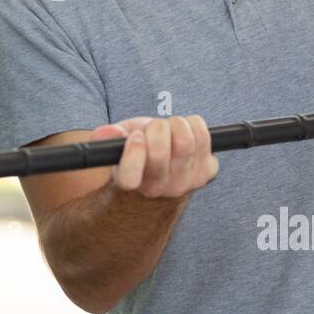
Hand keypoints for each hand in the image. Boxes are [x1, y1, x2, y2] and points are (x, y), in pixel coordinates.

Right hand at [90, 115, 219, 197]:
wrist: (166, 170)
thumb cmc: (139, 152)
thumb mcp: (118, 144)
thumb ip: (108, 138)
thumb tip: (106, 132)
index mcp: (130, 182)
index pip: (129, 178)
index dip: (133, 154)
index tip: (136, 136)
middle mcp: (157, 188)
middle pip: (159, 152)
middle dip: (155, 128)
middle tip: (154, 128)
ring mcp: (184, 183)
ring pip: (185, 142)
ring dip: (176, 124)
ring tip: (170, 128)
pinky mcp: (207, 172)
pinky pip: (205, 138)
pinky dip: (194, 125)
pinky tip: (187, 131)